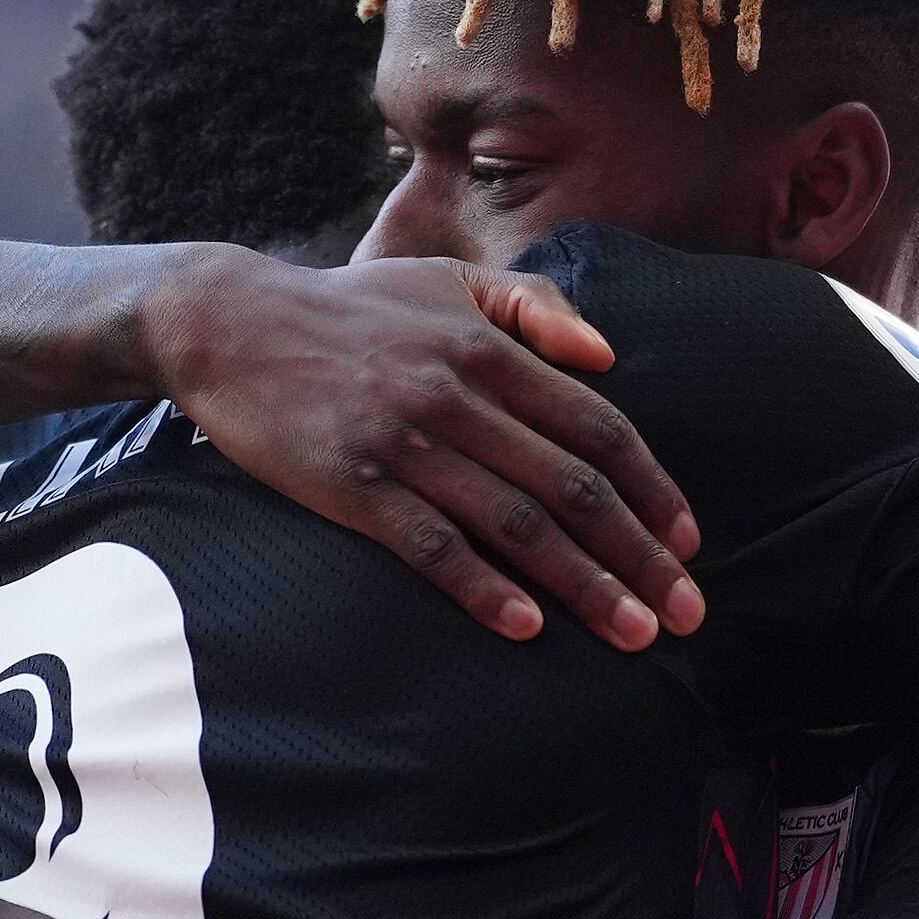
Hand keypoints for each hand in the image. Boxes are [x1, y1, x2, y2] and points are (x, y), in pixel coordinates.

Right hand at [144, 248, 703, 649]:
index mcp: (491, 348)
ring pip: (516, 524)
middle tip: (688, 614)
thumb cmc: (352, 310)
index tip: (690, 544)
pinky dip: (483, 588)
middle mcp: (458, 395)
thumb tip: (608, 354)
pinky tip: (528, 627)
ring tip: (634, 635)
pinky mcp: (351, 485)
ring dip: (584, 584)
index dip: (654, 490)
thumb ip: (533, 306)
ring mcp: (404, 444)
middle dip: (640, 556)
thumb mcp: (448, 283)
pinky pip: (431, 546)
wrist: (228, 324)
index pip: (600, 428)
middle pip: (573, 486)